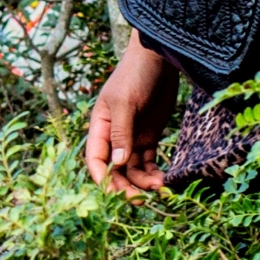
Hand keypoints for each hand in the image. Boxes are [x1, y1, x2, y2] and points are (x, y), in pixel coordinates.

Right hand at [86, 33, 182, 198]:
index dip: (102, 178)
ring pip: (133, 170)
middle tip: (141, 200)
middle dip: (126, 187)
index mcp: (100, 126)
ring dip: (144, 182)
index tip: (115, 194)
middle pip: (115, 169)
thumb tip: (118, 164)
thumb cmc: (136, 74)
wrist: (160, 58)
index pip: (95, 159)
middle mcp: (114, 135)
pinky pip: (149, 162)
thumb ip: (121, 133)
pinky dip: (155, 173)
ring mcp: (132, 137)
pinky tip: (164, 179)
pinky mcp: (150, 137)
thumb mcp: (126, 102)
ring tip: (161, 186)